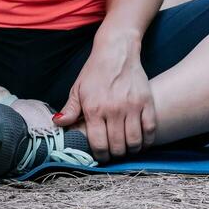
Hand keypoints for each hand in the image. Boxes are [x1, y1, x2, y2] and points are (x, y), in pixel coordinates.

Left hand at [52, 31, 155, 162]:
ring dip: (130, 150)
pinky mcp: (146, 102)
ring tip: (126, 148)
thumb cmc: (95, 71)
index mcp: (94, 108)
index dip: (100, 155)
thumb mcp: (78, 89)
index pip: (98, 143)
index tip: (102, 156)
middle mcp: (113, 109)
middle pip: (117, 146)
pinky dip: (146, 141)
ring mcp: (131, 106)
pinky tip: (141, 142)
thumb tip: (58, 124)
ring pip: (134, 141)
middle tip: (114, 153)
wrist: (116, 51)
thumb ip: (69, 109)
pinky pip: (150, 130)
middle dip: (115, 154)